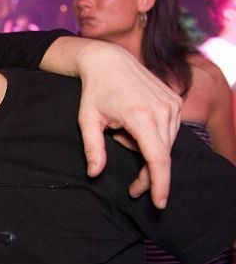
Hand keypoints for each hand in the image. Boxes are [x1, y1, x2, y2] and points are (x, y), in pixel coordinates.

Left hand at [42, 37, 181, 208]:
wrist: (109, 61)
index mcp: (140, 116)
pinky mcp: (176, 101)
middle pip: (161, 157)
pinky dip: (152, 136)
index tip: (159, 203)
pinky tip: (132, 123)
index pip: (157, 160)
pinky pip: (169, 132)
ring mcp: (172, 105)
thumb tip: (94, 174)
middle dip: (146, 173)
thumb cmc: (94, 91)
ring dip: (145, 148)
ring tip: (121, 131)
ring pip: (165, 145)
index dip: (159, 184)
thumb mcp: (87, 121)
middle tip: (129, 180)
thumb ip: (92, 149)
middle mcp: (162, 110)